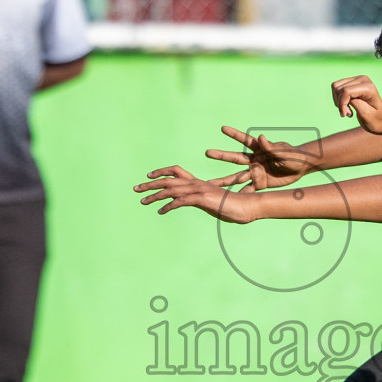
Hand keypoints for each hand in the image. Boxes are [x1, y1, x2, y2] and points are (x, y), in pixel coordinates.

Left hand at [135, 165, 257, 222]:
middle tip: (135, 189)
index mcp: (197, 182)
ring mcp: (199, 190)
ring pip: (171, 190)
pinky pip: (181, 201)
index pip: (175, 171)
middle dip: (149, 184)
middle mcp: (196, 183)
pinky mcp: (202, 198)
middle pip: (167, 180)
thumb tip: (190, 202)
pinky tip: (161, 211)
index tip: (148, 176)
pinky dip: (169, 206)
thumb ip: (199, 200)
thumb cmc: (231, 206)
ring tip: (142, 201)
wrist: (246, 207)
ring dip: (154, 195)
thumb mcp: (210, 202)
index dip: (161, 172)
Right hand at [204, 126, 314, 190]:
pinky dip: (240, 195)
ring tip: (210, 182)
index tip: (223, 128)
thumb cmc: (294, 156)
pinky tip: (228, 199)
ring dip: (224, 180)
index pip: (245, 140)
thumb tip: (261, 137)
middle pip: (235, 157)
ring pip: (237, 176)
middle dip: (222, 155)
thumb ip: (271, 147)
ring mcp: (256, 172)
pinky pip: (248, 190)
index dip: (234, 134)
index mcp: (260, 149)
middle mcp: (254, 160)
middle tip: (208, 152)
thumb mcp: (283, 152)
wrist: (301, 168)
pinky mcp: (260, 183)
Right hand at [331, 75, 381, 135]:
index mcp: (368, 87)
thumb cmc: (376, 120)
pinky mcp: (353, 81)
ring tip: (348, 111)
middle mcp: (363, 79)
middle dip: (340, 103)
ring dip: (338, 101)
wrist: (381, 119)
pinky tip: (347, 106)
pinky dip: (339, 99)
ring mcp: (357, 79)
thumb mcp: (366, 114)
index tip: (345, 115)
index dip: (341, 103)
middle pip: (338, 88)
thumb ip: (356, 103)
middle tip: (348, 114)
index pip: (346, 91)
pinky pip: (337, 87)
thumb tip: (344, 94)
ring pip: (336, 86)